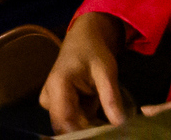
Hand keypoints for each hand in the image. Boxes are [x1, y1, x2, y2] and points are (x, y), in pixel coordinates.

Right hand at [41, 14, 137, 131]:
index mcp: (58, 85)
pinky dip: (90, 125)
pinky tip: (105, 124)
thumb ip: (110, 97)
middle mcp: (50, 97)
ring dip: (91, 130)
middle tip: (112, 133)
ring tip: (110, 128)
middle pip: (66, 127)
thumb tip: (120, 124)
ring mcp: (53, 104)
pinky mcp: (59, 107)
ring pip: (71, 127)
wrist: (83, 40)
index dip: (84, 133)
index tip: (105, 136)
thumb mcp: (106, 71)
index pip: (65, 120)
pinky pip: (74, 123)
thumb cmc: (93, 51)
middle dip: (89, 133)